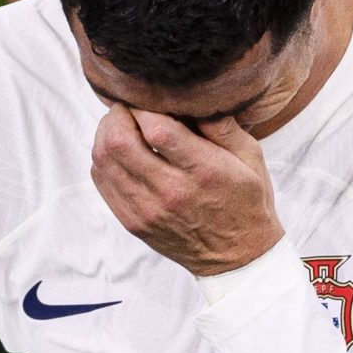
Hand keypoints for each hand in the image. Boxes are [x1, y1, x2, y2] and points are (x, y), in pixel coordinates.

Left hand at [91, 108, 284, 276]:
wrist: (237, 258)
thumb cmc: (246, 201)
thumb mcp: (251, 157)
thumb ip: (222, 124)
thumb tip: (193, 94)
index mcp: (204, 172)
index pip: (158, 129)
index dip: (144, 106)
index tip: (148, 97)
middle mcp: (172, 192)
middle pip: (120, 142)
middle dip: (118, 114)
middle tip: (128, 106)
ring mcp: (147, 210)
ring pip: (103, 160)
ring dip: (106, 134)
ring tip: (121, 124)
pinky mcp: (133, 222)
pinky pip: (102, 181)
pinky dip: (103, 159)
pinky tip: (119, 151)